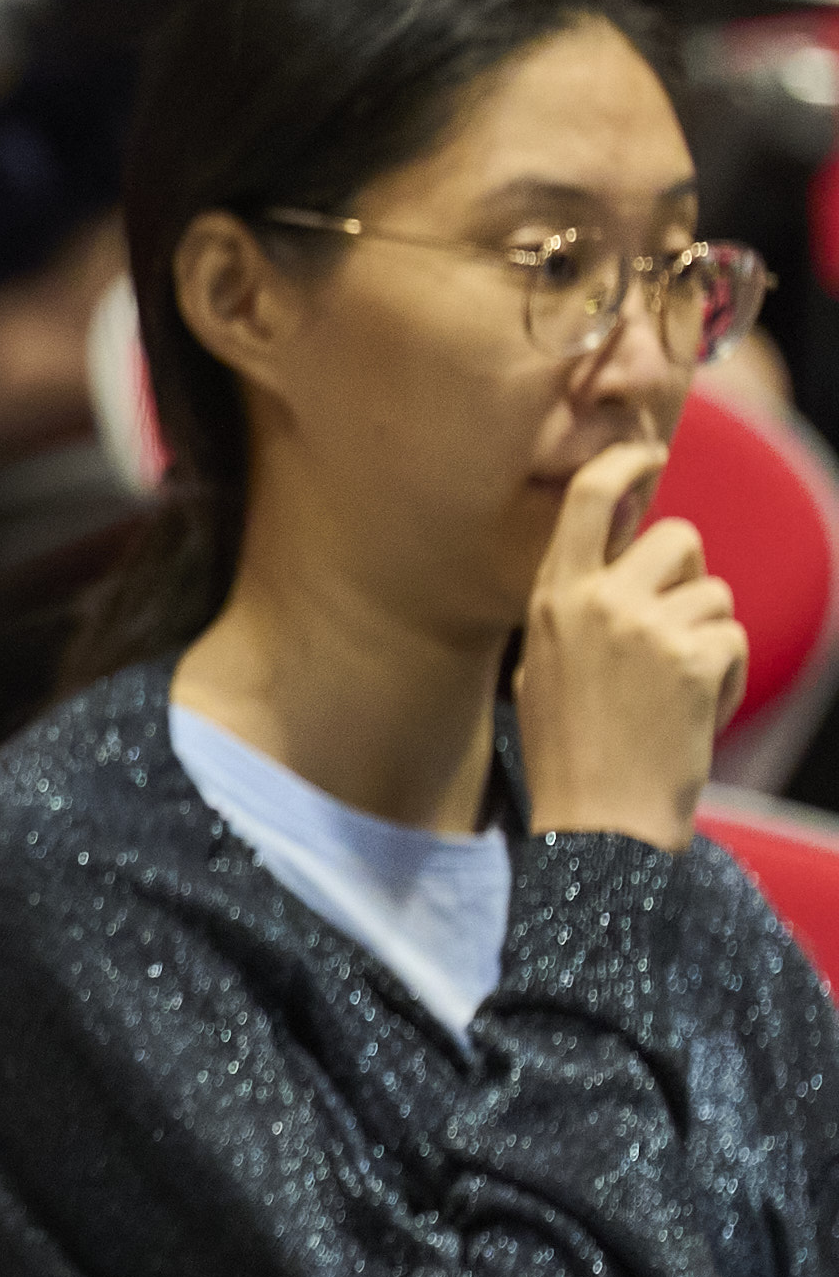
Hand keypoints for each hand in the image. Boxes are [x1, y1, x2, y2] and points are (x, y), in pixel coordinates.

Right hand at [515, 442, 743, 850]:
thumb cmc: (569, 749)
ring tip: (671, 689)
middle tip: (668, 629)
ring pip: (714, 594)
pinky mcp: (697, 657)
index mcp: (554, 599)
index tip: (646, 456)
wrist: (598, 820)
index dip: (623, 466)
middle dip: (688, 576)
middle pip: (679, 538)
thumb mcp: (546, 663)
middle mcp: (599, 601)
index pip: (589, 501)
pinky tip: (691, 712)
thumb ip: (581, 603)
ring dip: (707, 636)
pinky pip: (731, 638)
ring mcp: (649, 628)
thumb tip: (629, 549)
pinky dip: (723, 675)